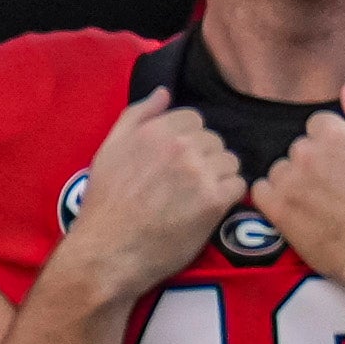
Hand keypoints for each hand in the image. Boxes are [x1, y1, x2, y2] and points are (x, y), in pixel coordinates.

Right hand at [45, 91, 247, 303]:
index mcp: (155, 131)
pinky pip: (239, 186)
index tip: (173, 163)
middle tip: (182, 184)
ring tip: (193, 197)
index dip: (187, 141)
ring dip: (218, 178)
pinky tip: (206, 209)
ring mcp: (200, 172)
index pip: (194, 120)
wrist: (107, 252)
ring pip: (231, 162)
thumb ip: (137, 116)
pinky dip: (228, 197)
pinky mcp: (215, 201)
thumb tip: (164, 92)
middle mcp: (180, 147)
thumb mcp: (109, 151)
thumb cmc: (106, 203)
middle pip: (215, 141)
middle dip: (204, 159)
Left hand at [254, 87, 344, 296]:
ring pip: (281, 167)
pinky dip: (275, 196)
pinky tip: (298, 207)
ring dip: (295, 179)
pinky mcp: (275, 208)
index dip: (336, 143)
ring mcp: (288, 181)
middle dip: (315, 160)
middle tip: (338, 185)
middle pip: (299, 146)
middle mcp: (306, 152)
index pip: (319, 124)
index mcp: (335, 134)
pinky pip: (261, 189)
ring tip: (320, 200)